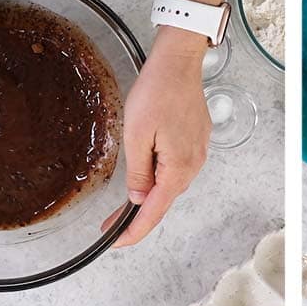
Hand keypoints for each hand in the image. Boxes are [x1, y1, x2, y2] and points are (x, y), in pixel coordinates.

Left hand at [106, 27, 210, 246]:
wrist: (178, 63)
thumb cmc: (157, 91)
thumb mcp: (137, 135)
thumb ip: (138, 172)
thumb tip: (139, 198)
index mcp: (178, 169)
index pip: (154, 211)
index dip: (133, 230)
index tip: (115, 242)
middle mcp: (192, 166)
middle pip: (162, 201)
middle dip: (136, 215)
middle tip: (109, 224)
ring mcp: (196, 154)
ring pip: (168, 185)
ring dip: (147, 195)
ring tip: (122, 205)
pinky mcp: (195, 142)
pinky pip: (174, 169)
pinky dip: (158, 178)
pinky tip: (145, 176)